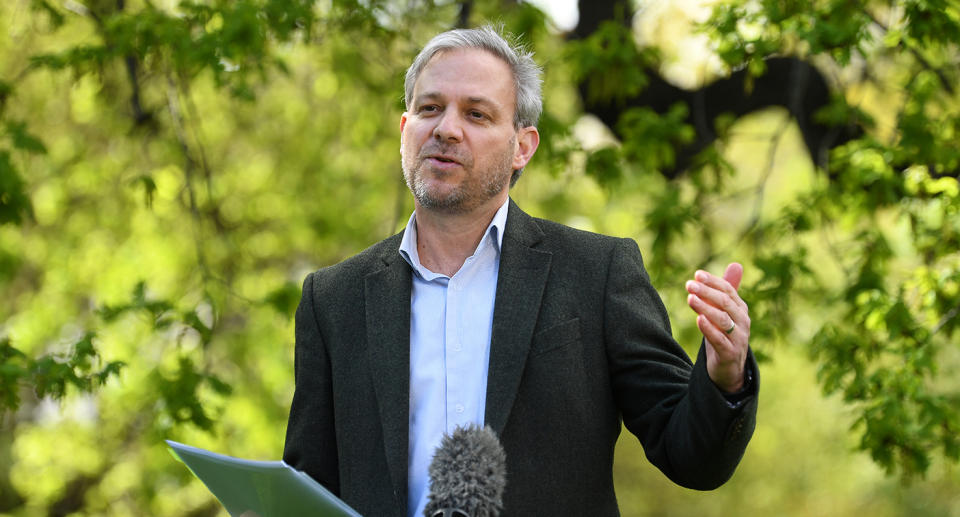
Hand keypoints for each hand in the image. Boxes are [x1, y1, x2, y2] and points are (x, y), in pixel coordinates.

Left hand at [685, 263, 749, 392]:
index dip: (713, 281)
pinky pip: (720, 340)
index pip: (728, 290)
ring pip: (723, 320)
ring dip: (706, 308)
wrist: (729, 368)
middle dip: (707, 292)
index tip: (696, 274)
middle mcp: (742, 321)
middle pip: (725, 302)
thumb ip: (727, 290)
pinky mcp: (730, 353)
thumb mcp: (725, 311)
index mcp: (740, 309)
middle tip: (689, 284)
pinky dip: (709, 329)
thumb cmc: (725, 335)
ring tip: (690, 299)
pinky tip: (698, 320)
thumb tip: (736, 264)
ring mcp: (738, 338)